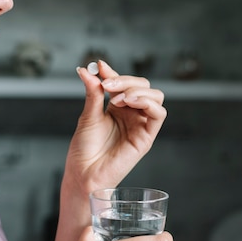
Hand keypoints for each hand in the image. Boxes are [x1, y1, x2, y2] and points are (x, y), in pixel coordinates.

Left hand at [66, 60, 166, 192]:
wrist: (83, 173)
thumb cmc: (84, 149)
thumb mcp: (88, 115)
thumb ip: (93, 92)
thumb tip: (87, 70)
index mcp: (117, 107)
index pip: (124, 82)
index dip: (114, 72)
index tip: (99, 67)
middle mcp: (131, 114)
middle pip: (143, 86)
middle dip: (126, 81)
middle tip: (107, 86)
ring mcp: (140, 125)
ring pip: (155, 96)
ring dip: (137, 90)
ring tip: (117, 98)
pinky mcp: (146, 137)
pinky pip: (159, 114)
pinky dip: (147, 102)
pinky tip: (130, 102)